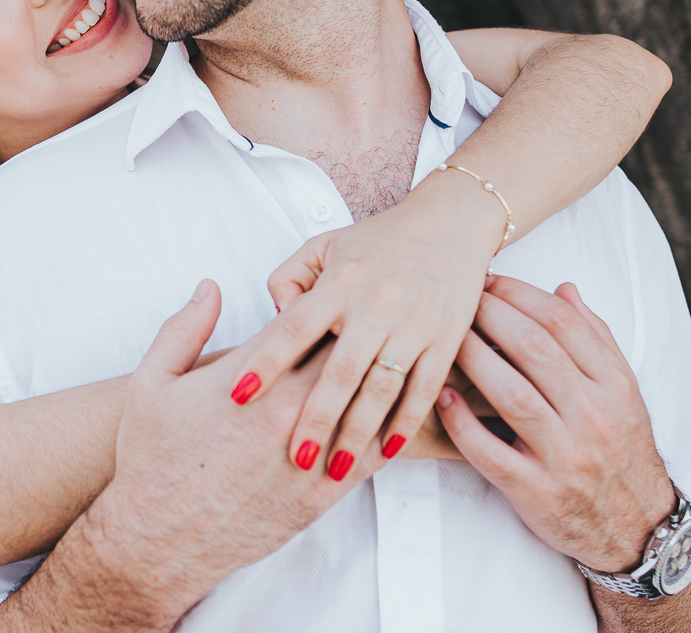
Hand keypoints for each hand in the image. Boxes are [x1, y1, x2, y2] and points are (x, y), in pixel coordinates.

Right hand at [79, 280, 379, 626]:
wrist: (159, 537)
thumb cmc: (152, 458)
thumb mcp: (151, 382)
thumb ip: (184, 328)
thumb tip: (209, 287)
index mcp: (251, 374)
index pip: (306, 318)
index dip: (321, 303)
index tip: (329, 298)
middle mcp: (287, 407)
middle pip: (346, 351)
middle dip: (357, 333)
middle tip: (372, 320)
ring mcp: (310, 450)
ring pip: (368, 399)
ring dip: (381, 376)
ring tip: (398, 356)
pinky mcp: (324, 490)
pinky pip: (374, 451)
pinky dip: (388, 429)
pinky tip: (396, 416)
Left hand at [229, 181, 500, 477]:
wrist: (451, 223)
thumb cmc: (377, 240)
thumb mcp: (323, 245)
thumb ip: (288, 279)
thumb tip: (274, 319)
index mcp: (339, 283)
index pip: (294, 328)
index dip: (265, 362)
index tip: (239, 395)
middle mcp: (375, 305)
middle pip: (339, 371)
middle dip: (316, 418)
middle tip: (291, 457)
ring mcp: (413, 324)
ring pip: (382, 388)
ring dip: (359, 431)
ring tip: (334, 468)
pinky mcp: (446, 339)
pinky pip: (424, 388)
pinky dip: (406, 422)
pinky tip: (386, 451)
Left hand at [436, 276, 675, 571]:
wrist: (636, 528)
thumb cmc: (618, 449)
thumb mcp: (621, 393)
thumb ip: (594, 338)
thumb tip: (563, 288)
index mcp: (613, 386)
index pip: (563, 324)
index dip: (521, 295)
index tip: (489, 281)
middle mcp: (593, 417)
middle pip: (534, 350)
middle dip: (490, 316)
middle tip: (459, 299)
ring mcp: (565, 456)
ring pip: (511, 395)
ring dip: (472, 359)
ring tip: (445, 339)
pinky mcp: (535, 491)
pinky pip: (489, 452)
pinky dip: (461, 423)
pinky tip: (441, 397)